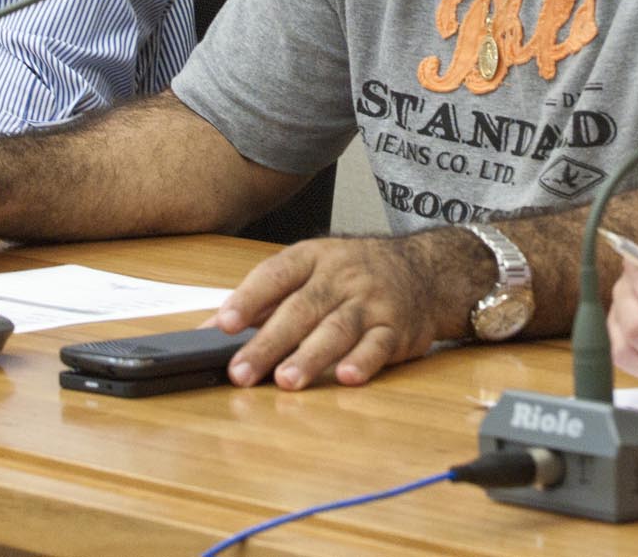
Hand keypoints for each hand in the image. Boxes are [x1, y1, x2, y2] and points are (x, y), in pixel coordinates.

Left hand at [214, 234, 463, 390]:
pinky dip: (362, 362)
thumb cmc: (354, 274)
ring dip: (309, 357)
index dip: (248, 299)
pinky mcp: (397, 329)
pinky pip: (378, 346)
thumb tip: (211, 329)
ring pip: (337, 329)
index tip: (223, 324)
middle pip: (301, 309)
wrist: (426, 270)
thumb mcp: (312, 270)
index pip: (275, 275)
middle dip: (268, 342)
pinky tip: (345, 377)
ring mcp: (371, 302)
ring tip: (285, 380)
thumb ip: (265, 300)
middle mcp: (342, 277)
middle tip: (241, 371)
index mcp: (314, 258)